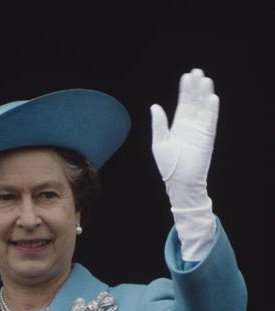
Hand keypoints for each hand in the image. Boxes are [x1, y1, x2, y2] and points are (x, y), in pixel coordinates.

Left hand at [150, 68, 218, 206]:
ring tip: (205, 80)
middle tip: (197, 72)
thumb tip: (155, 106)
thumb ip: (159, 124)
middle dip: (196, 87)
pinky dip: (211, 109)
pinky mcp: (207, 138)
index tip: (186, 76)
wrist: (180, 182)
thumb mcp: (159, 142)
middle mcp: (190, 126)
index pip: (183, 104)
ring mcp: (200, 131)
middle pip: (195, 102)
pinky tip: (211, 97)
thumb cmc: (169, 166)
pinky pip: (210, 121)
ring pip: (203, 108)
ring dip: (205, 94)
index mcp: (178, 126)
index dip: (185, 90)